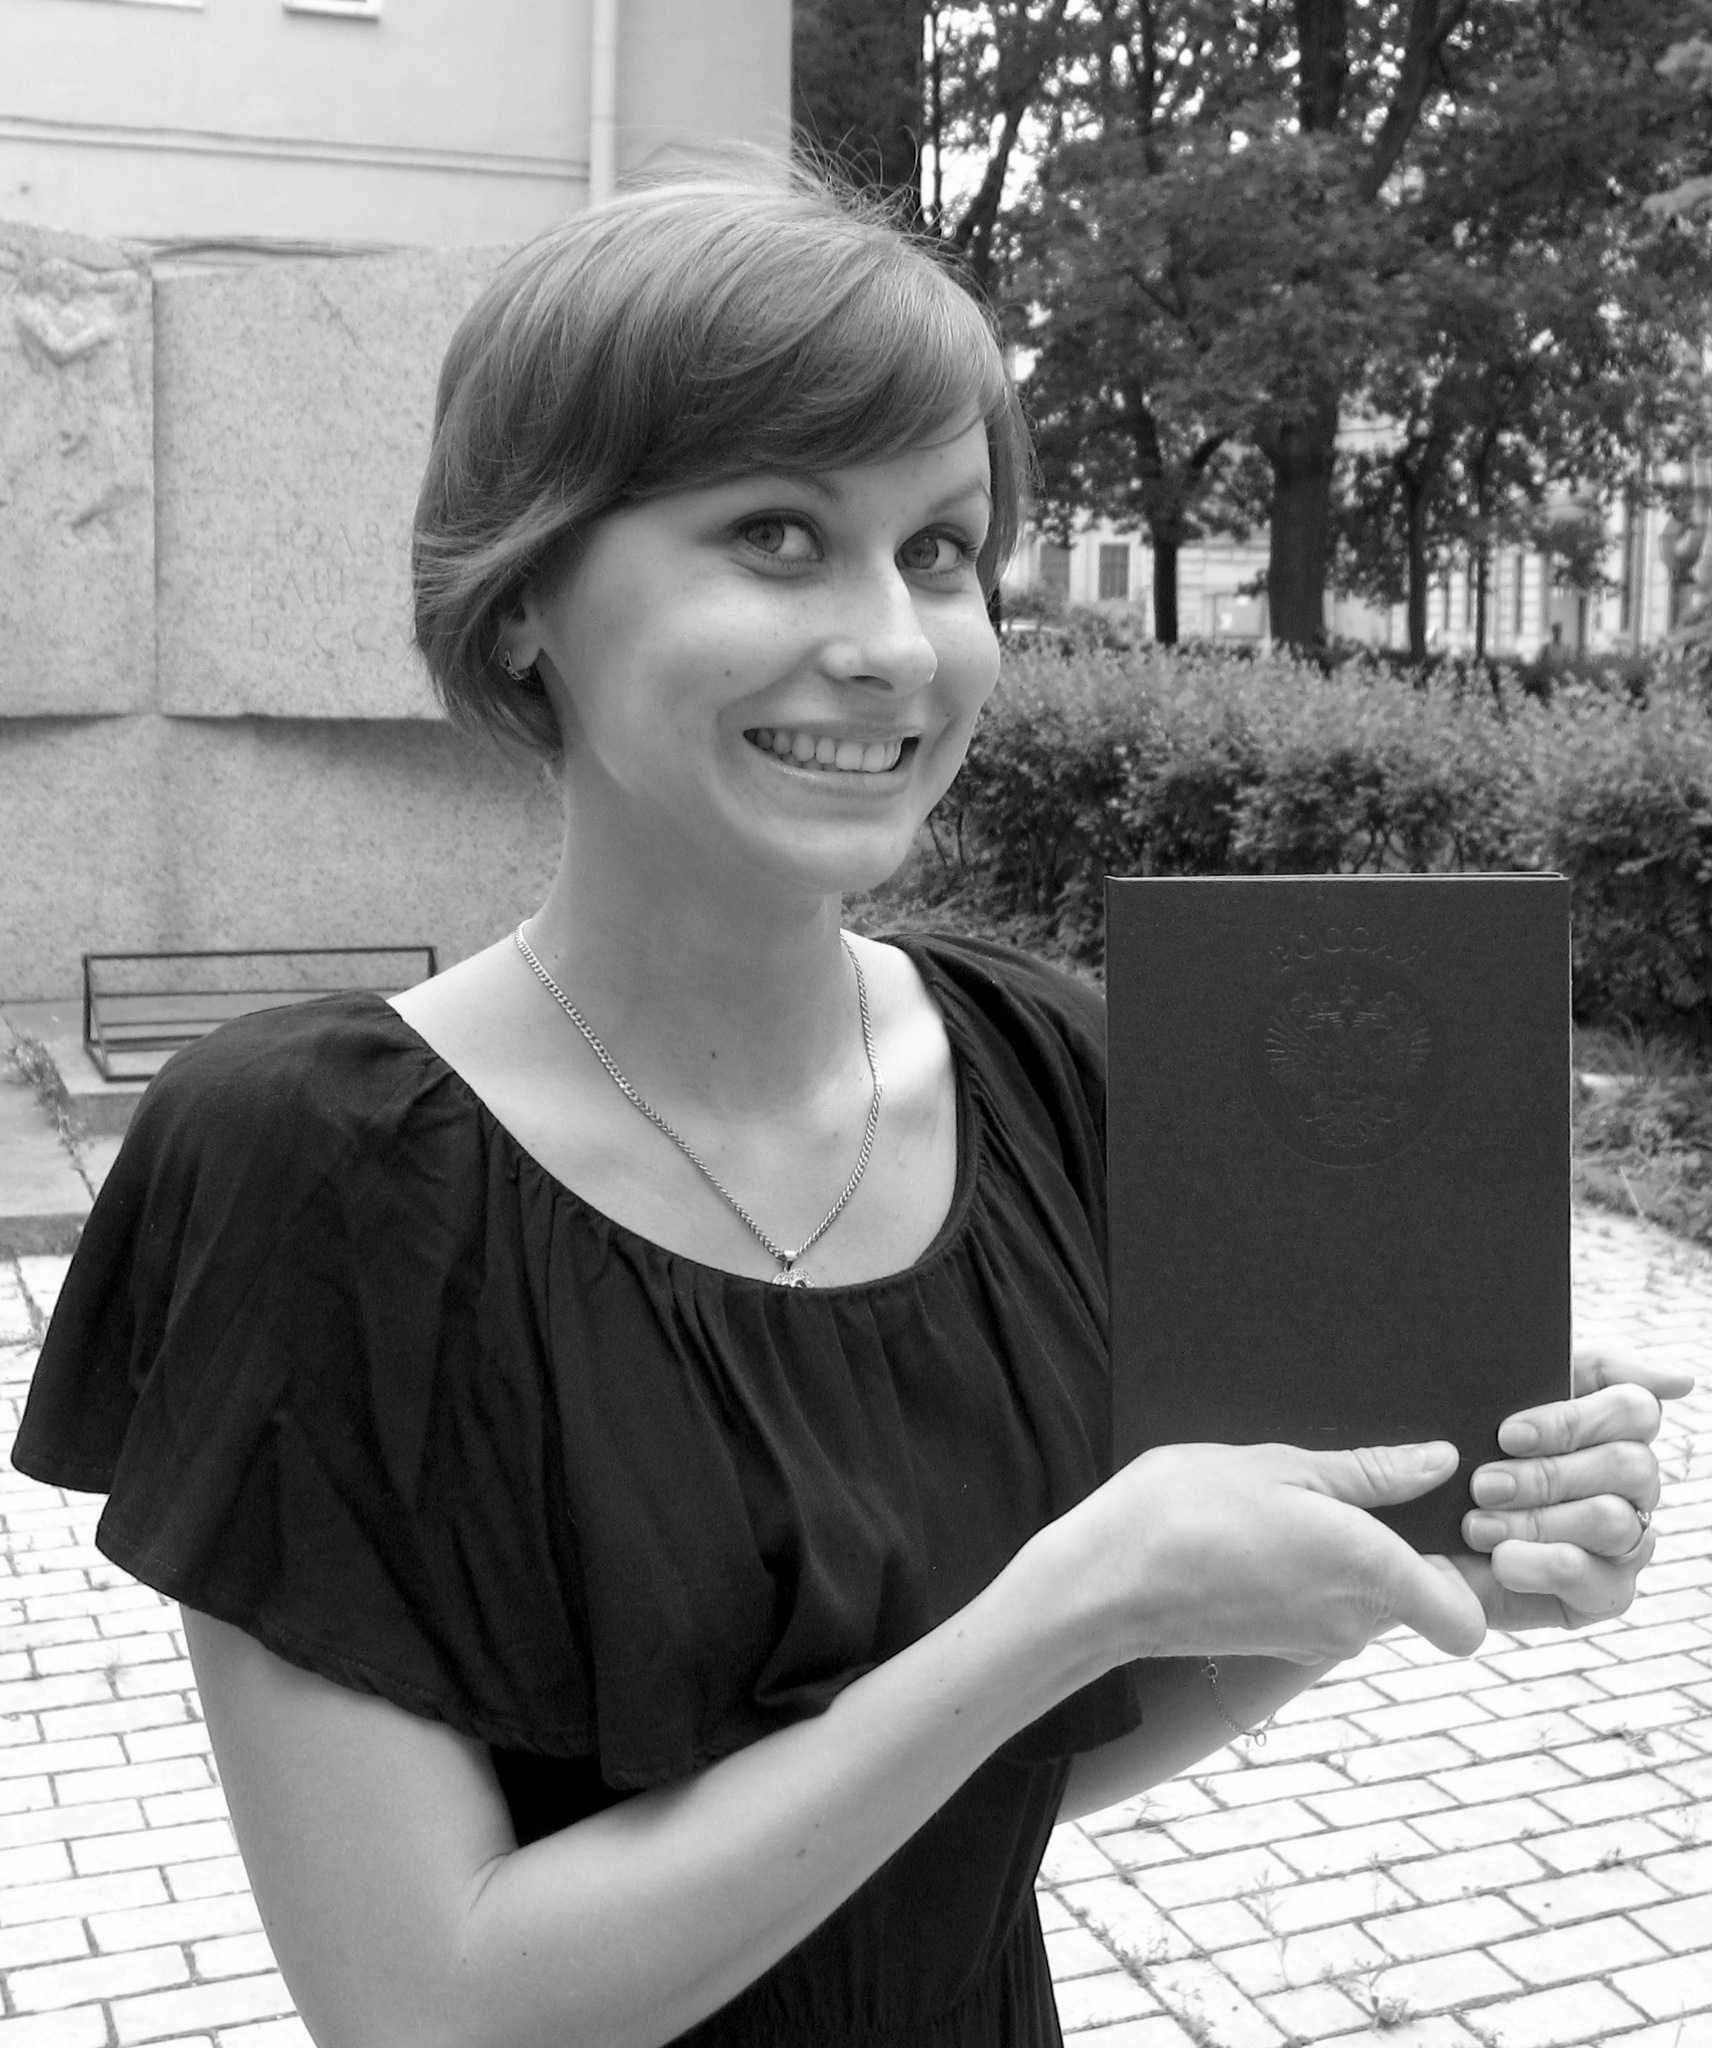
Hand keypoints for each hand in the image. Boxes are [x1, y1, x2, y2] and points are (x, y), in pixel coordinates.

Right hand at [1069, 1438, 1487, 1667]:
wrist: (1101, 1584)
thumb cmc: (1183, 1511)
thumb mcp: (1279, 1465)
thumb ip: (1368, 1472)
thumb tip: (1438, 1463)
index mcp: (1370, 1571)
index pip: (1469, 1616)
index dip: (1475, 1574)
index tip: (1455, 1522)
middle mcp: (1354, 1621)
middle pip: (1421, 1598)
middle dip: (1409, 1548)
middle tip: (1369, 1485)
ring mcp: (1315, 1639)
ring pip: (1372, 1600)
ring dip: (1354, 1555)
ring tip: (1300, 1497)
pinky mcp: (1278, 1643)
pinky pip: (1326, 1606)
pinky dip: (1313, 1572)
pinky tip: (1266, 1526)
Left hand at [1456, 1341, 1696, 1630]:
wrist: (1419, 1535)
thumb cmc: (1464, 1455)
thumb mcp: (1496, 1400)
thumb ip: (1583, 1371)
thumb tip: (1681, 1380)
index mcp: (1612, 1425)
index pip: (1636, 1406)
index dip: (1573, 1419)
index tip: (1507, 1433)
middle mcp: (1632, 1482)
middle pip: (1629, 1465)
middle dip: (1547, 1474)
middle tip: (1482, 1484)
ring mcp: (1625, 1539)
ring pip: (1612, 1521)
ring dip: (1537, 1521)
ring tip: (1475, 1525)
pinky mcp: (1605, 1592)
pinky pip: (1594, 1579)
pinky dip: (1540, 1565)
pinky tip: (1501, 1560)